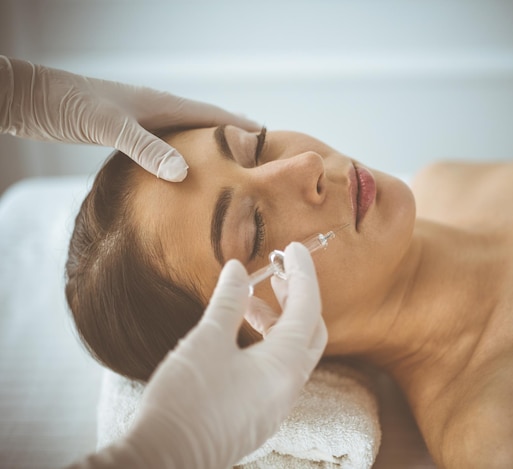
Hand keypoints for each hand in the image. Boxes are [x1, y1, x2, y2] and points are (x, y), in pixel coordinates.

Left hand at [0, 56, 258, 180]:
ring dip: (205, 149)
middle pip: (202, 124)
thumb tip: (184, 173)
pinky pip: (162, 147)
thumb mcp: (110, 126)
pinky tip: (178, 173)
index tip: (266, 135)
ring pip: (183, 137)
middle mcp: (155, 111)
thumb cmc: (69, 105)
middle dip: (229, 136)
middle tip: (253, 154)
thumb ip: (146, 148)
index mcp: (160, 104)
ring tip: (225, 166)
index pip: (210, 114)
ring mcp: (140, 122)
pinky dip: (178, 158)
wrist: (29, 100)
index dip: (239, 124)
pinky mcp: (125, 134)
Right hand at [119, 243, 326, 468]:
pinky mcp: (260, 415)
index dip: (302, 273)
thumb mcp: (208, 338)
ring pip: (291, 352)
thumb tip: (239, 269)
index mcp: (285, 365)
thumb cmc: (187, 398)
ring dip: (276, 321)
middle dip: (296, 297)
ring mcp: (276, 404)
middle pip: (309, 331)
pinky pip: (276, 371)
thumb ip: (229, 300)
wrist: (165, 457)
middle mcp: (289, 386)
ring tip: (246, 301)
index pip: (307, 307)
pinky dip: (266, 345)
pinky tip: (239, 334)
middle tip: (277, 271)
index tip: (295, 247)